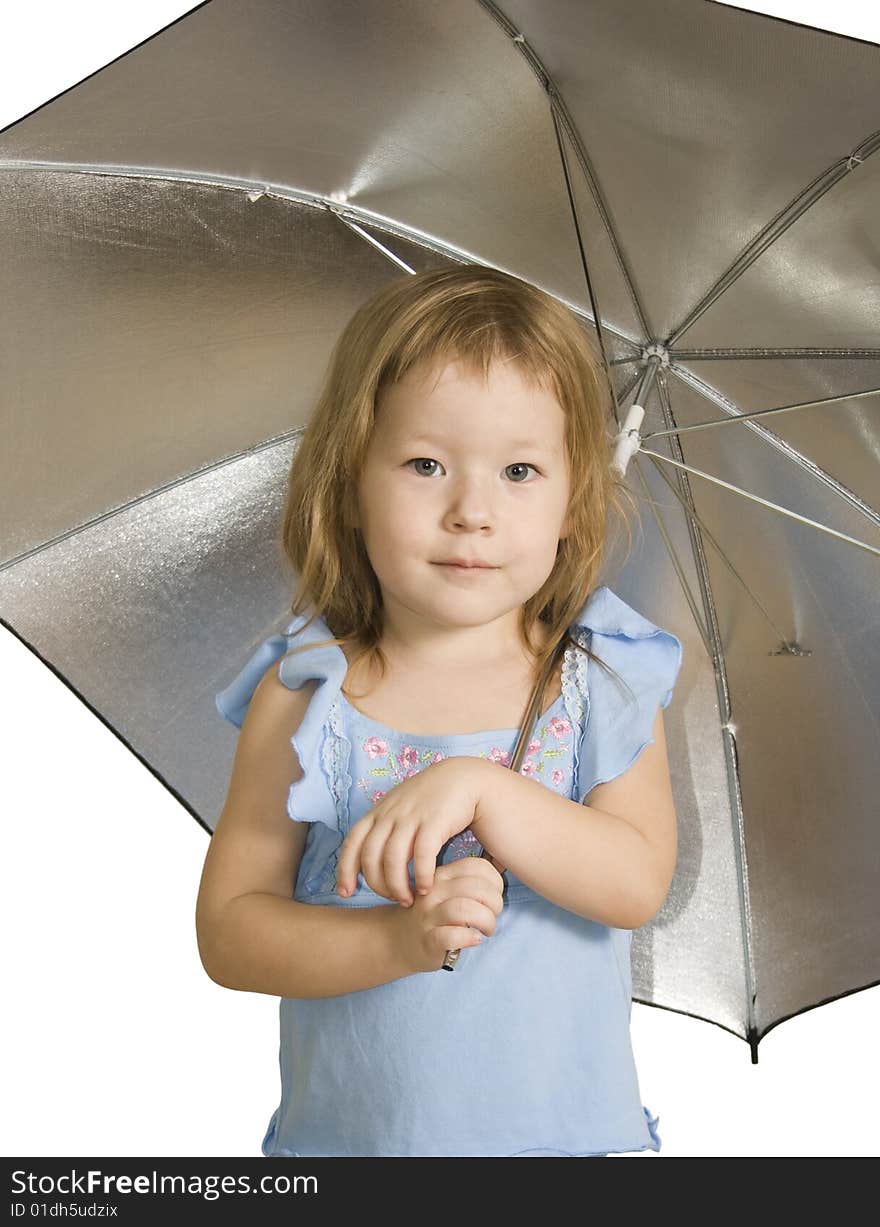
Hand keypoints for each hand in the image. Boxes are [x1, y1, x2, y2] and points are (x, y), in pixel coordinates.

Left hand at [336, 757, 485, 904]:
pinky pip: (422, 853)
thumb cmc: (431, 800)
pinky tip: (426, 887)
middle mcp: (390, 813)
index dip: (345, 870)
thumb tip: (371, 861)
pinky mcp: (435, 820)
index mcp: (378, 812)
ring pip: (392, 858)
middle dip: (377, 885)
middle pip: (370, 856)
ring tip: (408, 900)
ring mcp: (411, 816)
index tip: (346, 892)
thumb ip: (386, 830)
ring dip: (397, 885)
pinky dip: (421, 874)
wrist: (464, 778)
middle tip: (391, 899)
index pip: (352, 842)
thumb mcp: (401, 810)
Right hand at [387, 856, 504, 973]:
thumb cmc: (435, 915)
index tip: (495, 895)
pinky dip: (469, 938)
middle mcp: (434, 891)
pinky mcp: (428, 940)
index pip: (477, 866)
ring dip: (486, 921)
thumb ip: (469, 883)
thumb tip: (500, 885)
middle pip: (476, 888)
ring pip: (466, 910)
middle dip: (495, 904)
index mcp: (442, 875)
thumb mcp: (448, 891)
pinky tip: (474, 940)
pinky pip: (452, 936)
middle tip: (493, 915)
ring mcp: (429, 916)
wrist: (399, 940)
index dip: (495, 881)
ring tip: (486, 930)